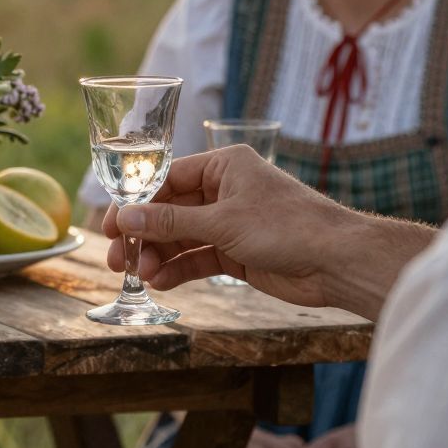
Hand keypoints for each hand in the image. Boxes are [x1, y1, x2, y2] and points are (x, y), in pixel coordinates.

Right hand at [104, 146, 343, 308]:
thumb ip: (171, 221)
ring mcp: (231, 223)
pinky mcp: (238, 252)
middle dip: (144, 235)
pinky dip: (180, 269)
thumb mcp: (222, 221)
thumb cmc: (287, 226)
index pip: (166, 179)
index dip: (135, 203)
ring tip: (140, 275)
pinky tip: (161, 282)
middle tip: (117, 259)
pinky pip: (199, 258)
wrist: (336, 262)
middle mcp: (225, 191)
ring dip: (159, 255)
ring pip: (182, 237)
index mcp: (224, 166)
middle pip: (170, 210)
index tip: (111, 227)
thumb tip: (125, 219)